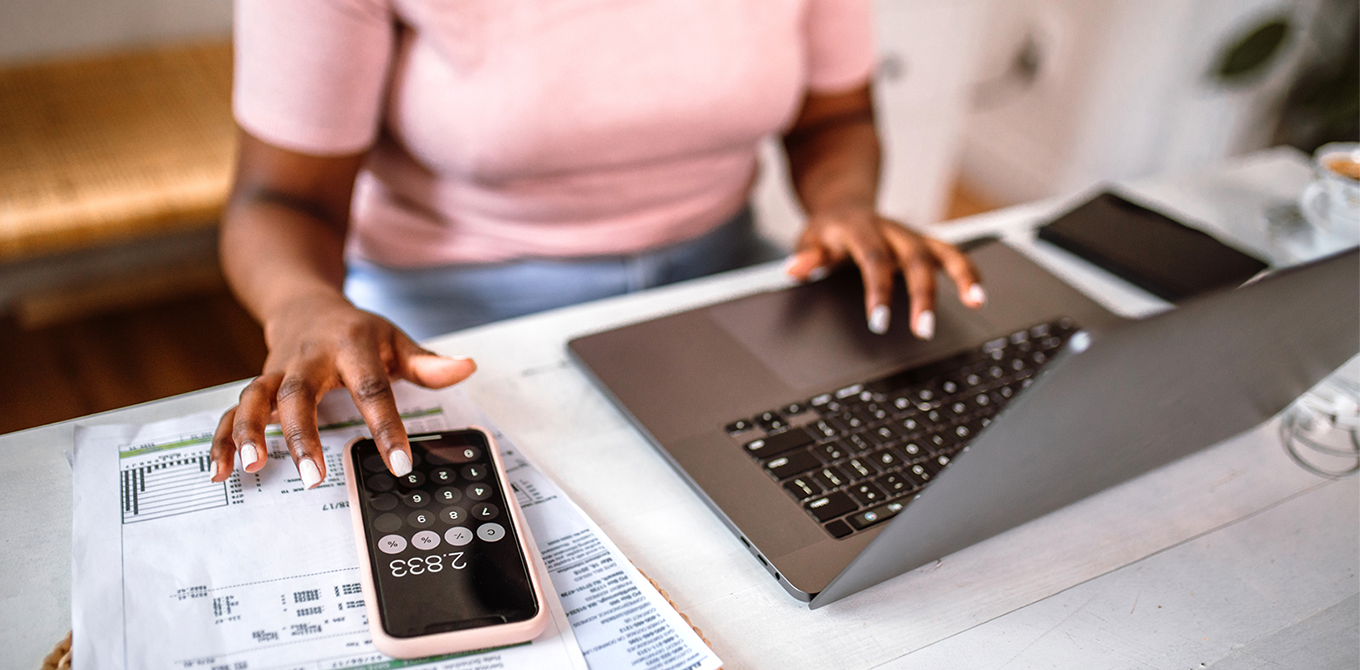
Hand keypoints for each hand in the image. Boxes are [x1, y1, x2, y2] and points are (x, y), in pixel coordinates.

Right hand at [207, 296, 475, 487]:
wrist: (305, 304)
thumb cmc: (356, 331)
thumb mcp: (395, 340)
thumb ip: (427, 362)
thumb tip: (466, 368)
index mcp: (351, 347)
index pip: (372, 388)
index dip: (386, 426)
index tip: (399, 463)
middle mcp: (309, 359)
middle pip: (299, 393)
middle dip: (303, 434)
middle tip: (313, 476)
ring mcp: (278, 372)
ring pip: (256, 398)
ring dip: (250, 431)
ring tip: (254, 466)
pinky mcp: (258, 387)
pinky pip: (232, 411)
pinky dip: (223, 439)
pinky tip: (221, 470)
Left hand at [783, 207, 984, 337]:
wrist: (845, 206)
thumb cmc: (829, 231)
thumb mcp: (810, 239)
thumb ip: (808, 256)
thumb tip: (795, 269)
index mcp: (862, 230)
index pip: (873, 260)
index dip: (878, 291)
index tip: (878, 322)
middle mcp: (893, 231)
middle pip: (914, 260)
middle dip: (922, 295)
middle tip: (923, 329)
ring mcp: (912, 236)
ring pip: (943, 251)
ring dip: (961, 276)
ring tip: (976, 303)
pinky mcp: (925, 243)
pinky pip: (952, 255)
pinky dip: (969, 273)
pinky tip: (978, 297)